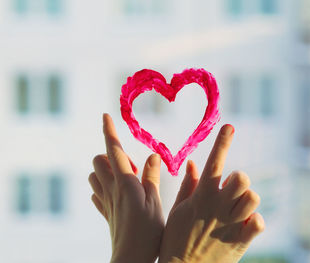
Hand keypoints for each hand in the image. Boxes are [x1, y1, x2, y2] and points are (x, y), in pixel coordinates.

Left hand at [89, 113, 163, 262]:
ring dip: (106, 170)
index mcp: (125, 182)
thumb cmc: (148, 231)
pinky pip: (96, 193)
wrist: (131, 258)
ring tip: (126, 180)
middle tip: (132, 168)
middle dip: (111, 154)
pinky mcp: (104, 212)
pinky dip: (102, 186)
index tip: (106, 115)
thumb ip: (152, 176)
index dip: (110, 130)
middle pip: (99, 160)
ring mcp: (105, 200)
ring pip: (94, 175)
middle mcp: (110, 188)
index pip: (114, 150)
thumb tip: (153, 154)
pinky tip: (116, 193)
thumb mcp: (155, 201)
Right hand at [159, 124, 264, 262]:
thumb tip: (194, 161)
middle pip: (242, 178)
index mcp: (201, 198)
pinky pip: (259, 223)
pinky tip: (243, 224)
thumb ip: (189, 184)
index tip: (229, 126)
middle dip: (239, 178)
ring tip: (236, 206)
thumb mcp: (178, 209)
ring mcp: (232, 225)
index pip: (214, 163)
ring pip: (253, 198)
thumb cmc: (175, 238)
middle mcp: (219, 208)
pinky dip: (254, 221)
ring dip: (247, 198)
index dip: (222, 141)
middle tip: (230, 188)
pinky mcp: (241, 242)